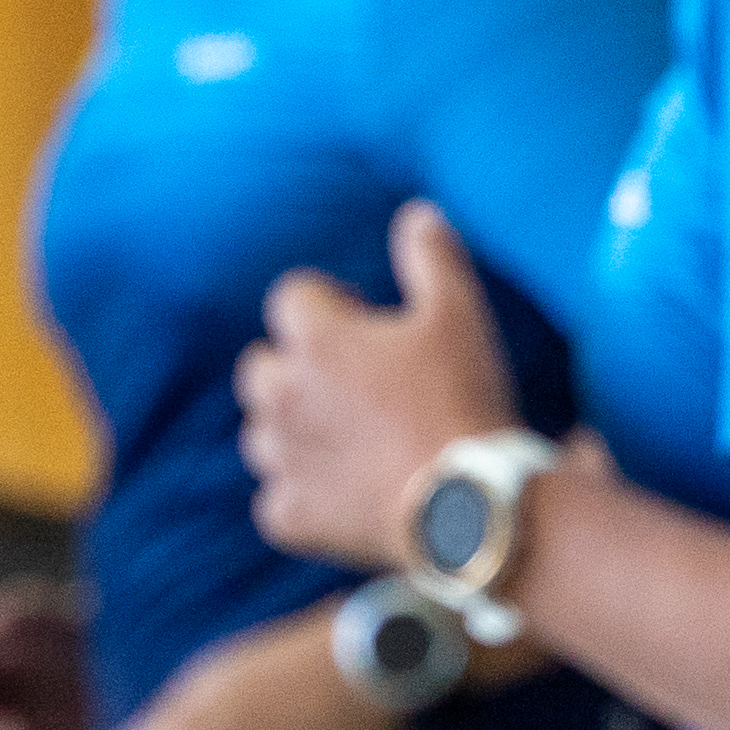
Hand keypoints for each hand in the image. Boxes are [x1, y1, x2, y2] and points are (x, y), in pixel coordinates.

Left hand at [240, 200, 521, 570]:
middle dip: (296, 368)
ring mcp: (281, 459)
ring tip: (354, 443)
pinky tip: (346, 496)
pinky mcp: (288, 516)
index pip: (293, 297)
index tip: (370, 328)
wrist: (469, 507)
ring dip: (294, 431)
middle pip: (260, 366)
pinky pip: (276, 499)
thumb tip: (417, 213)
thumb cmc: (463, 400)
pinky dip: (303, 496)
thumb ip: (431, 256)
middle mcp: (282, 394)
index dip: (332, 307)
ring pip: (262, 433)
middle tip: (356, 388)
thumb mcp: (461, 313)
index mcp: (315, 338)